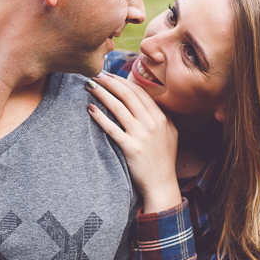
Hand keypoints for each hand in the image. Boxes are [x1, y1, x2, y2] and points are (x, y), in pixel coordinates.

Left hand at [86, 73, 180, 212]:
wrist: (162, 185)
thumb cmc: (163, 160)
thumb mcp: (170, 134)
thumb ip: (161, 116)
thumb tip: (146, 101)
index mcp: (161, 117)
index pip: (139, 92)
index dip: (122, 80)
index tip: (109, 74)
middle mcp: (152, 123)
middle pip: (127, 95)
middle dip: (110, 81)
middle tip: (95, 74)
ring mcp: (142, 135)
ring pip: (118, 107)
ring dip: (102, 93)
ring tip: (89, 86)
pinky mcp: (131, 148)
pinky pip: (112, 128)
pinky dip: (100, 117)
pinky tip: (90, 109)